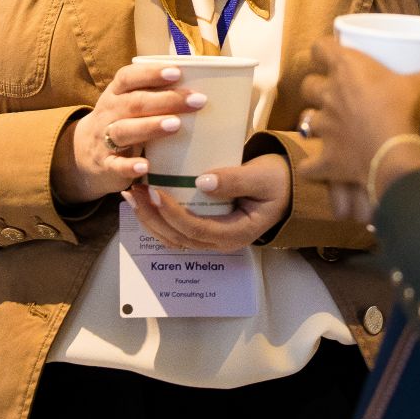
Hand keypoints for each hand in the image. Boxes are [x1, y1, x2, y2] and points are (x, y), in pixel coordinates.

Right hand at [52, 61, 209, 205]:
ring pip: (125, 130)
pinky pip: (116, 165)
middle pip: (134, 103)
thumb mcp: (130, 104)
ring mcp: (105, 139)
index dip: (151, 73)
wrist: (84, 153)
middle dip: (166, 100)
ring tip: (176, 125)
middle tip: (197, 100)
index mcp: (116, 94)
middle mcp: (109, 113)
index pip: (128, 77)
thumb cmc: (122, 121)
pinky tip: (146, 166)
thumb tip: (203, 81)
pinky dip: (130, 166)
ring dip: (150, 127)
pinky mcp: (106, 165)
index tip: (177, 71)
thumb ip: (156, 94)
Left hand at [123, 154, 290, 250]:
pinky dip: (157, 217)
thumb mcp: (262, 176)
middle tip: (135, 191)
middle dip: (152, 217)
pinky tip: (145, 200)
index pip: (196, 229)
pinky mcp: (206, 227)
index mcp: (236, 234)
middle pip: (178, 238)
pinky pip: (176, 229)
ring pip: (173, 238)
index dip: (172, 213)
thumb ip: (235, 179)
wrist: (287, 185)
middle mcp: (221, 242)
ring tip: (132, 195)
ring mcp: (212, 237)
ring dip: (149, 219)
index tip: (155, 191)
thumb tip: (202, 181)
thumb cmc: (278, 179)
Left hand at [297, 35, 419, 189]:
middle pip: (308, 85)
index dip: (323, 50)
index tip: (333, 54)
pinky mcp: (325, 161)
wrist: (395, 156)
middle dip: (317, 88)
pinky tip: (321, 168)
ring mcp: (324, 129)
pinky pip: (309, 164)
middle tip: (335, 94)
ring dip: (316, 123)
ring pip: (305, 121)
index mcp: (347, 68)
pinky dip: (313, 166)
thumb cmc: (408, 111)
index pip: (320, 48)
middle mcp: (328, 95)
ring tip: (331, 129)